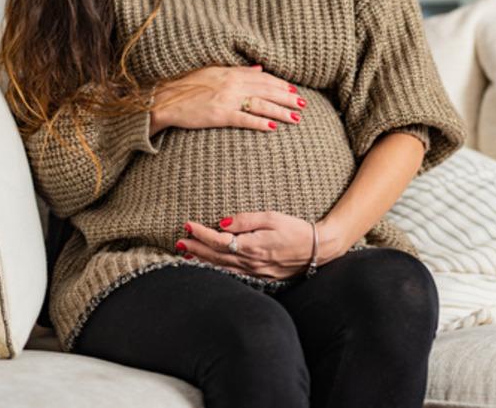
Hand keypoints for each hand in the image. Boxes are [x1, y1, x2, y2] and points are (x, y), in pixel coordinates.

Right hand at [149, 65, 305, 134]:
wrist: (165, 99)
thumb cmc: (187, 86)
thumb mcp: (214, 72)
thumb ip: (238, 70)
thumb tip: (259, 68)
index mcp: (231, 72)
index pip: (263, 78)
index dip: (281, 84)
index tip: (294, 90)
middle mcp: (232, 84)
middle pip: (267, 90)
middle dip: (287, 97)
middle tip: (303, 104)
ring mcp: (227, 99)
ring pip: (261, 104)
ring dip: (281, 110)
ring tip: (296, 117)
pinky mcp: (220, 115)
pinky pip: (245, 118)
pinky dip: (260, 122)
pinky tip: (274, 127)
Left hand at [178, 212, 327, 280]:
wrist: (317, 250)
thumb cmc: (296, 229)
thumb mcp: (272, 217)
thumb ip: (246, 220)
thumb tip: (222, 223)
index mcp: (252, 246)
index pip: (218, 241)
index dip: (200, 234)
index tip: (187, 225)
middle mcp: (250, 262)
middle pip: (215, 256)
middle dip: (195, 248)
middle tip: (178, 242)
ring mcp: (255, 272)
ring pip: (222, 268)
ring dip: (203, 261)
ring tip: (187, 254)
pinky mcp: (260, 277)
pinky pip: (233, 274)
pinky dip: (218, 270)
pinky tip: (210, 266)